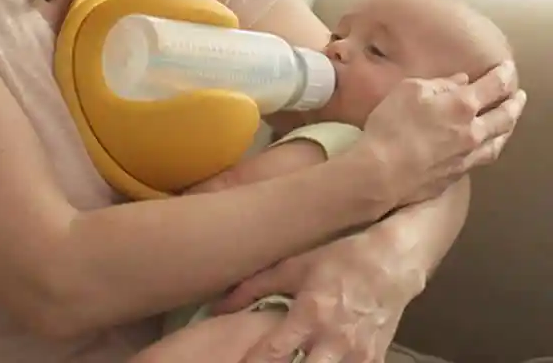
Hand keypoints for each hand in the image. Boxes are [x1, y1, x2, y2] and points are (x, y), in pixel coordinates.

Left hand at [212, 228, 420, 362]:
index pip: (274, 354)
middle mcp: (334, 342)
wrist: (393, 263)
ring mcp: (357, 357)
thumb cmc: (340, 260)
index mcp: (311, 315)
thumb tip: (219, 303)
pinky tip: (317, 359)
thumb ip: (256, 286)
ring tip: (292, 360)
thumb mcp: (295, 266)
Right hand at [359, 62, 523, 207]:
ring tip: (511, 119)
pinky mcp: (458, 174)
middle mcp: (473, 131)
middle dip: (514, 103)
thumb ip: (438, 84)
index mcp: (462, 105)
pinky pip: (485, 157)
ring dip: (509, 127)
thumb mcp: (408, 90)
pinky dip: (493, 146)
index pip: (494, 86)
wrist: (383, 171)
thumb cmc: (392, 126)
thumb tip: (460, 81)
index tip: (508, 67)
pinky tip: (488, 144)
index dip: (504, 74)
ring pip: (499, 140)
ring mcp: (468, 155)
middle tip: (519, 95)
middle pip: (505, 116)